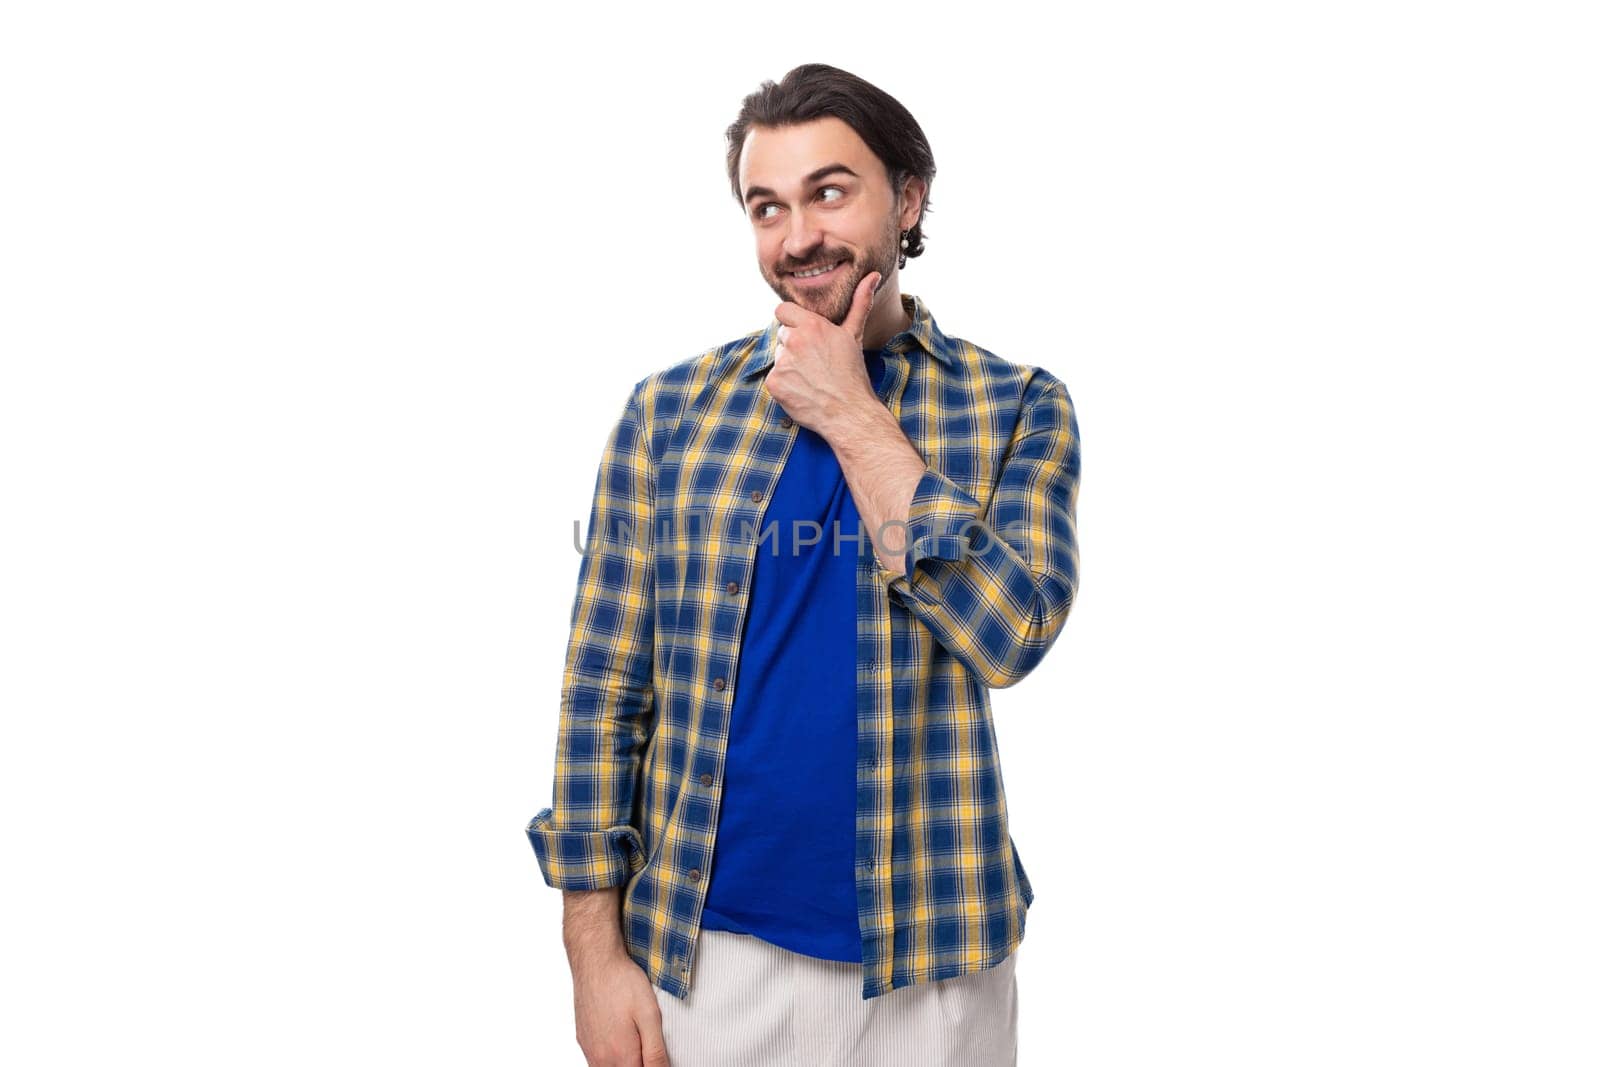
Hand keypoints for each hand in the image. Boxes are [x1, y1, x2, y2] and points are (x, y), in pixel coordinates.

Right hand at [572, 951, 669, 1065]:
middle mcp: (600, 1058)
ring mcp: (589, 1050)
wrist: (595, 961)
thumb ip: (656, 1053)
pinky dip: (611, 1057)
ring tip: (635, 1040)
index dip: (654, 1066)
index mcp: (621, 1056)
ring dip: (625, 1061)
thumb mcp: (650, 1016)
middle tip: (648, 1044)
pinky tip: (620, 1038)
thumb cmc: (623, 983)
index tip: (657, 1055)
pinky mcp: (583, 1040)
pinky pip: (597, 1060)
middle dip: (640, 1063)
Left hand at [766, 270, 881, 435]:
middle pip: (782, 335)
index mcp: (811, 325)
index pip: (782, 311)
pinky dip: (785, 385)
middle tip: (815, 363)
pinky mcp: (774, 383)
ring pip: (778, 357)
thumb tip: (873, 275)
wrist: (849, 412)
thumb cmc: (853, 374)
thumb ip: (859, 303)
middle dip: (793, 346)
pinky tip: (803, 390)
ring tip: (811, 378)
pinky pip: (774, 378)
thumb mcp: (854, 335)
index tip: (804, 335)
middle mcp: (794, 341)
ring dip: (789, 365)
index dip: (792, 322)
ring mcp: (782, 363)